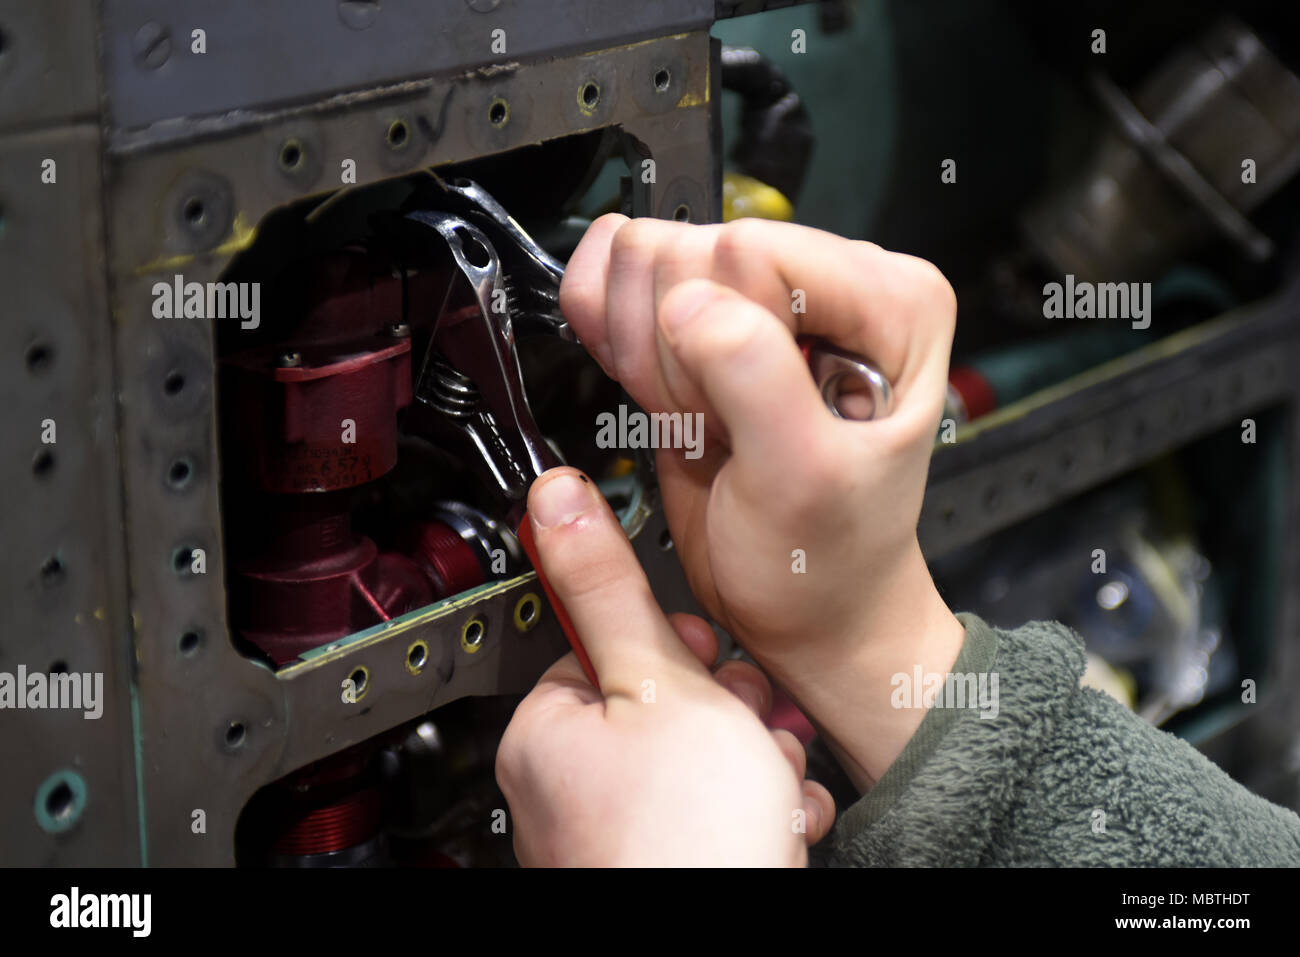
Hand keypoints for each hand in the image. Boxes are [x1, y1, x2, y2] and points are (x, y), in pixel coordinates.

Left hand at [496, 467, 834, 865]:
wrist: (725, 927)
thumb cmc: (687, 840)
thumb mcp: (659, 680)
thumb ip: (612, 587)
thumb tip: (556, 501)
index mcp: (549, 736)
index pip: (611, 652)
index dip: (676, 647)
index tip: (709, 657)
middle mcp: (570, 793)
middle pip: (667, 707)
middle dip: (732, 708)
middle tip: (753, 725)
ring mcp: (621, 838)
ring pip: (705, 762)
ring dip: (757, 759)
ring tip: (774, 781)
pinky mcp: (670, 867)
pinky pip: (718, 816)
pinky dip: (759, 811)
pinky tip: (783, 821)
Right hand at [559, 216, 966, 788]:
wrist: (803, 607)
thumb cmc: (826, 559)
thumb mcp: (803, 480)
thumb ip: (754, 378)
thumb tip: (688, 304)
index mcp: (887, 297)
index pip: (746, 251)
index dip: (719, 342)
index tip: (741, 417)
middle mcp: (825, 280)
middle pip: (687, 250)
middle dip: (681, 356)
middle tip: (724, 427)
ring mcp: (757, 296)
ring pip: (643, 263)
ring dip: (653, 361)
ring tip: (708, 422)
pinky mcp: (702, 318)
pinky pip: (618, 281)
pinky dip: (619, 346)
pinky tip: (666, 401)